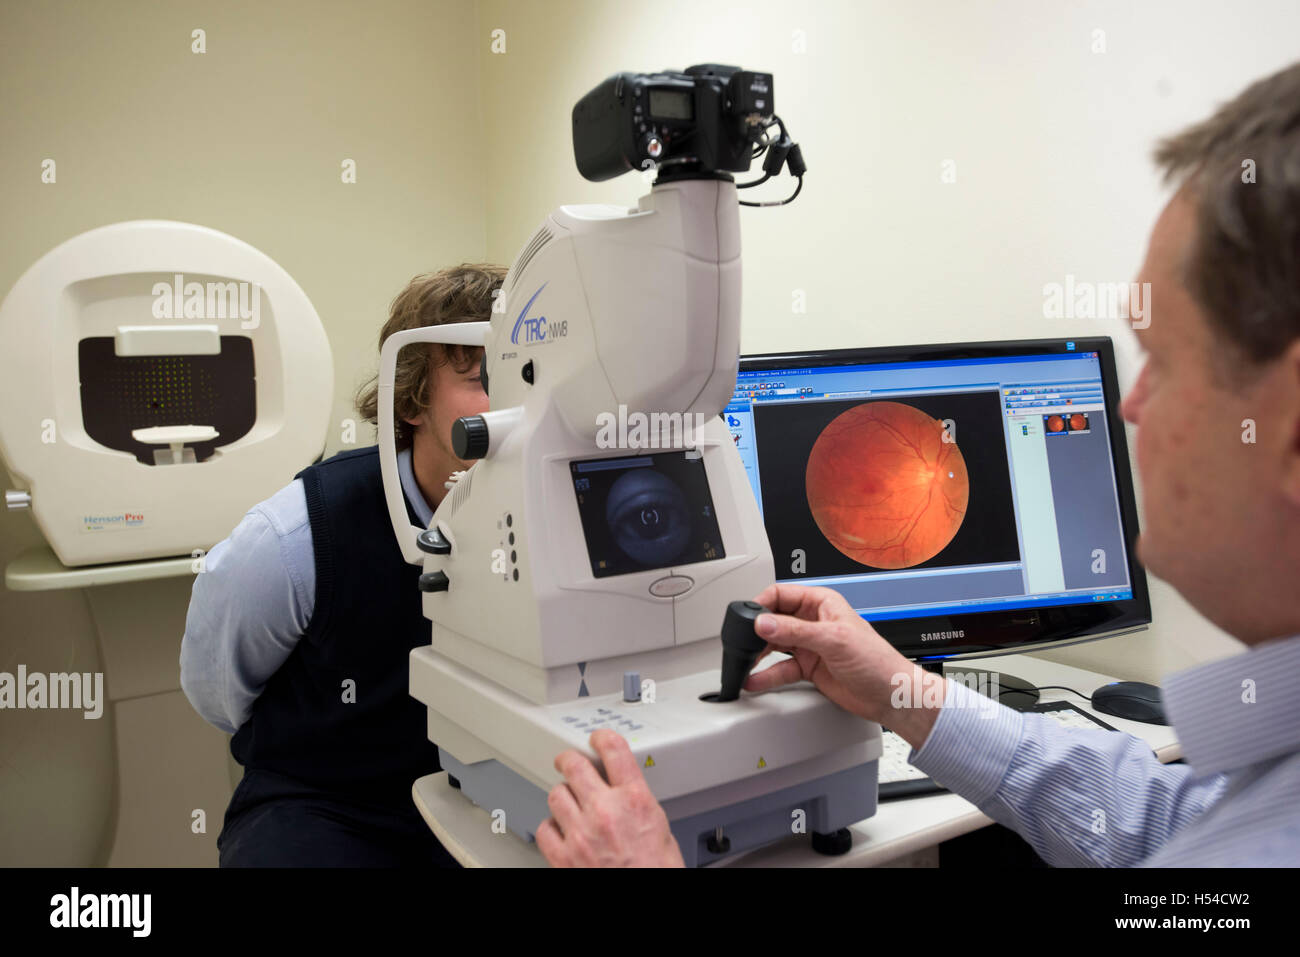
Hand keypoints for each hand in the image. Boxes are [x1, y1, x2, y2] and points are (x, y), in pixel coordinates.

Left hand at [536, 729, 684, 866]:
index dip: (602, 737)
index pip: (614, 750)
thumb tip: (626, 791)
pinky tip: (560, 829)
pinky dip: (551, 827)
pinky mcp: (564, 857)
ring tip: (568, 800)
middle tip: (569, 760)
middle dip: (569, 759)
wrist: (648, 907)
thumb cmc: (657, 872)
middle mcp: (605, 811)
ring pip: (555, 794)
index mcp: (635, 800)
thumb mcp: (661, 828)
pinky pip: (544, 828)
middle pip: (574, 765)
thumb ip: (640, 803)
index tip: (597, 738)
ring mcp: (581, 834)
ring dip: (562, 794)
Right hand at [743, 583, 945, 748]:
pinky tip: (755, 679)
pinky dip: (766, 675)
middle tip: (742, 644)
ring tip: (743, 662)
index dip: (762, 605)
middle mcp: (813, 622)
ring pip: (774, 645)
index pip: (781, 595)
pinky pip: (780, 668)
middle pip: (773, 621)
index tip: (748, 619)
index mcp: (822, 603)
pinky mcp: (808, 668)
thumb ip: (796, 632)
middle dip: (756, 632)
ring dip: (758, 654)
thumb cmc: (877, 661)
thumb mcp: (834, 640)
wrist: (891, 696)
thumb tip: (765, 623)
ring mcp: (809, 645)